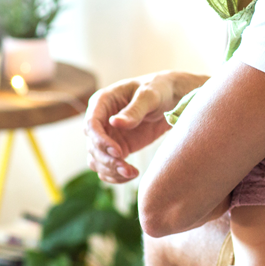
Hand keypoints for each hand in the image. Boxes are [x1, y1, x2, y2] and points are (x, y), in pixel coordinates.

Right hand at [84, 70, 208, 183]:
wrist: (173, 99)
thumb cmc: (160, 90)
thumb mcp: (150, 96)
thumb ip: (135, 110)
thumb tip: (115, 122)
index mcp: (103, 102)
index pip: (91, 125)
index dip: (101, 141)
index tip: (118, 152)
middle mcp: (101, 120)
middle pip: (92, 146)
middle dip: (107, 160)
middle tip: (127, 169)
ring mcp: (108, 136)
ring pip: (97, 160)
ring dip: (111, 170)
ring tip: (132, 173)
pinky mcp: (117, 148)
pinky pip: (107, 167)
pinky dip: (115, 175)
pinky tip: (130, 175)